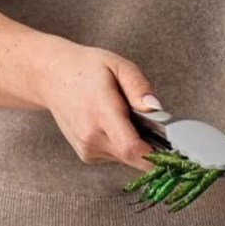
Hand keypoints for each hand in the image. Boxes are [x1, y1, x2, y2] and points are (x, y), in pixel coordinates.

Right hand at [33, 38, 158, 170]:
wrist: (50, 77)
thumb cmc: (85, 68)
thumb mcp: (118, 66)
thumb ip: (138, 87)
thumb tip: (156, 107)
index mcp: (101, 112)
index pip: (132, 148)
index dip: (157, 156)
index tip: (175, 152)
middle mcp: (92, 136)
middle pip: (134, 157)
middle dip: (153, 149)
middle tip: (159, 130)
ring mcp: (87, 149)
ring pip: (127, 159)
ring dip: (138, 146)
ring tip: (129, 120)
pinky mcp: (87, 155)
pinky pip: (117, 157)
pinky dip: (124, 146)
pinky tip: (117, 126)